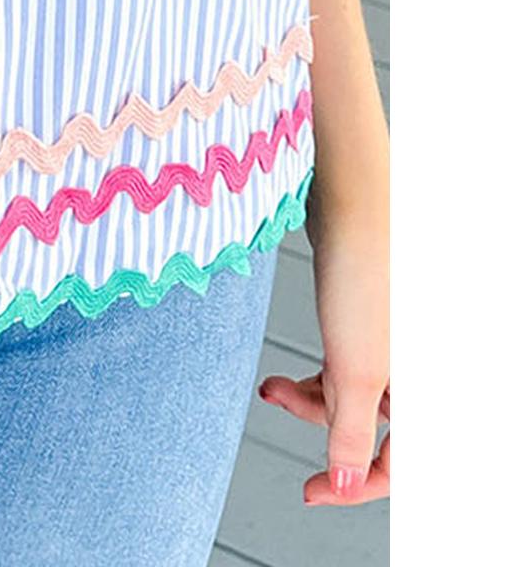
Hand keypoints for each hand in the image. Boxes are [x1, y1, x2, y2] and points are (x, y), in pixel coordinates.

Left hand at [259, 191, 389, 506]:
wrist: (350, 203)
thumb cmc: (364, 278)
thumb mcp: (354, 368)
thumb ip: (351, 432)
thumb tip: (346, 485)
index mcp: (425, 389)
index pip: (401, 463)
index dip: (358, 485)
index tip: (312, 492)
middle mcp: (414, 370)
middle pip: (376, 430)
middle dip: (326, 432)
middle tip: (285, 428)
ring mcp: (392, 344)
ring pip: (354, 396)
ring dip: (312, 401)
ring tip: (271, 390)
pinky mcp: (368, 320)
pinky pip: (345, 367)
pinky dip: (315, 376)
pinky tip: (282, 378)